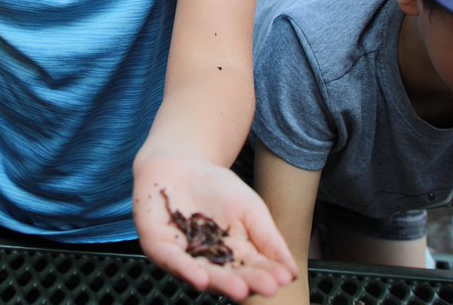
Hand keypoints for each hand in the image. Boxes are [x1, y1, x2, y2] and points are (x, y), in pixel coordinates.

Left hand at [134, 154, 296, 301]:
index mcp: (231, 258)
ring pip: (203, 275)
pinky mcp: (159, 247)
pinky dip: (186, 271)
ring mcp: (182, 258)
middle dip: (247, 284)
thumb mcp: (250, 210)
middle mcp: (207, 264)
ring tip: (241, 290)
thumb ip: (269, 239)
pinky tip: (202, 278)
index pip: (251, 271)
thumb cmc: (218, 189)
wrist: (181, 163)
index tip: (284, 279)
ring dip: (221, 284)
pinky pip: (172, 261)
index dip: (266, 275)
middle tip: (267, 288)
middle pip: (228, 278)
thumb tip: (293, 272)